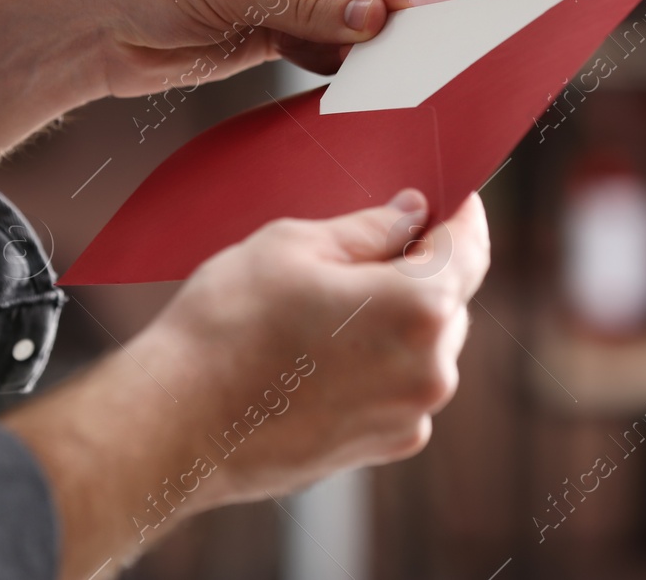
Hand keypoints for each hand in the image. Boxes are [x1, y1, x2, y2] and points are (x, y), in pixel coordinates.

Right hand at [0, 189, 489, 577]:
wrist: (177, 423)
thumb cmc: (228, 325)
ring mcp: (410, 415)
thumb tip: (412, 213)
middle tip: (359, 247)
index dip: (458, 213)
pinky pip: (399, 385)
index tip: (446, 197)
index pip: (468, 245)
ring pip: (424, 344)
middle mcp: (432, 369)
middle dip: (416, 267)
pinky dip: (376, 362)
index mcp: (420, 307)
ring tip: (321, 309)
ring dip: (394, 318)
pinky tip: (316, 354)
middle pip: (448, 297)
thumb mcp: (294, 245)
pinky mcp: (383, 447)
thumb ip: (370, 227)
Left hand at [69, 0, 411, 92]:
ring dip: (356, 42)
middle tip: (401, 49)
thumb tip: (372, 17)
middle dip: (370, 11)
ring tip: (381, 71)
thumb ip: (300, 2)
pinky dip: (333, 62)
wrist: (86, 24)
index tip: (402, 10)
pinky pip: (321, 44)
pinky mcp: (276, 25)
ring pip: (343, 12)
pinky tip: (348, 80)